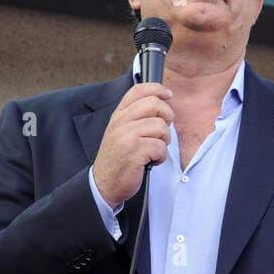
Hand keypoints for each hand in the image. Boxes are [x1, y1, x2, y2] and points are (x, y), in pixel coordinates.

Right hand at [92, 82, 173, 207]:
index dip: (157, 89)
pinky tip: (151, 161)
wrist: (104, 183)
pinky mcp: (134, 151)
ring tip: (153, 151)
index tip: (168, 95)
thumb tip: (162, 103)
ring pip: (161, 127)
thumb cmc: (118, 158)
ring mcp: (127, 136)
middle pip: (155, 104)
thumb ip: (136, 116)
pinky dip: (161, 156)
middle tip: (162, 132)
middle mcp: (121, 122)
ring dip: (164, 141)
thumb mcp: (121, 132)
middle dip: (167, 117)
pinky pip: (161, 147)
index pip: (139, 90)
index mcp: (119, 114)